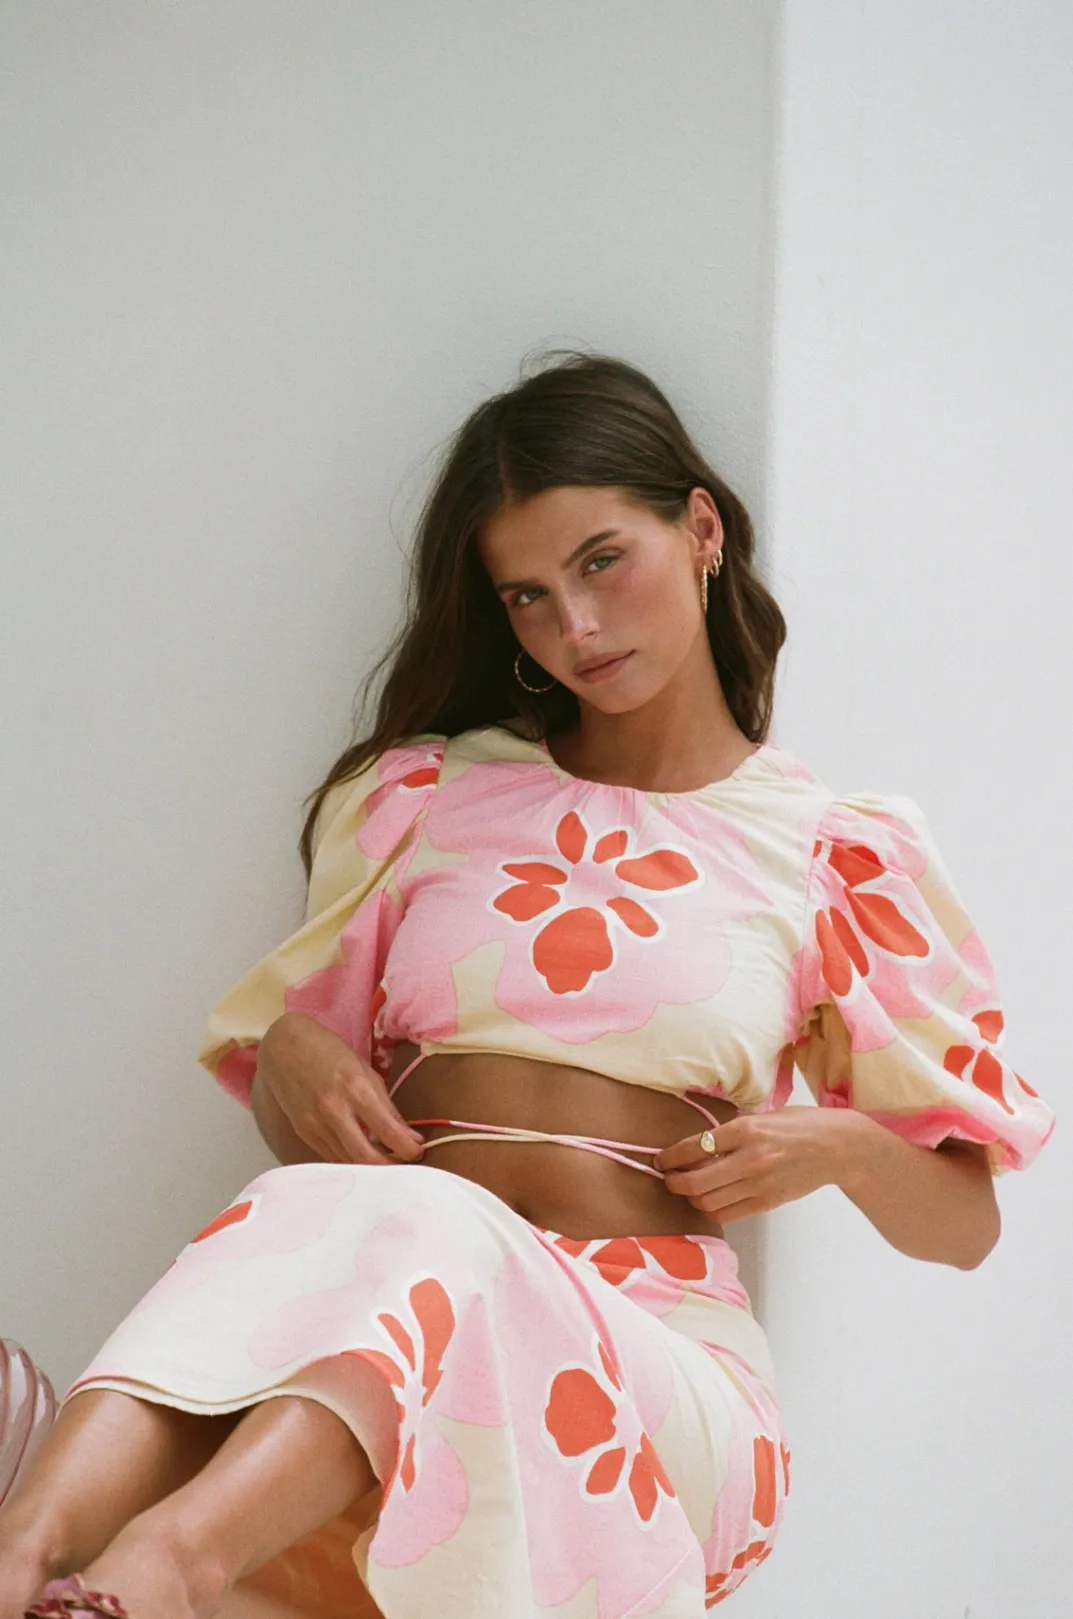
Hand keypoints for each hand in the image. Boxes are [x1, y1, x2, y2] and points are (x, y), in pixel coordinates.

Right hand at [255, 1011, 424, 1166]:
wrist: (284, 1047)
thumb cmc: (329, 1052)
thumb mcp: (364, 1070)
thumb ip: (386, 1105)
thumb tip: (409, 1135)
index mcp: (355, 1088)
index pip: (389, 1131)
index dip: (409, 1148)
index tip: (418, 1149)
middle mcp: (334, 1110)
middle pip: (367, 1157)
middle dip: (391, 1166)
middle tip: (405, 1163)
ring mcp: (315, 1124)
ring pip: (349, 1162)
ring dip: (371, 1166)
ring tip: (388, 1160)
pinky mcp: (304, 1133)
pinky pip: (332, 1156)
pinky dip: (350, 1160)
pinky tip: (362, 1154)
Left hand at [654, 1106, 856, 1219]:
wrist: (838, 1148)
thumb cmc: (803, 1125)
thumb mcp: (766, 1115)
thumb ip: (735, 1128)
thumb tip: (702, 1140)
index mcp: (746, 1129)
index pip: (695, 1146)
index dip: (671, 1156)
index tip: (661, 1160)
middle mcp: (750, 1158)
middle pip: (695, 1181)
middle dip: (673, 1182)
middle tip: (667, 1178)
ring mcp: (759, 1184)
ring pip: (708, 1202)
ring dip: (691, 1198)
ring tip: (687, 1190)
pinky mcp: (768, 1202)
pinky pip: (729, 1214)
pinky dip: (713, 1210)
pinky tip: (709, 1200)